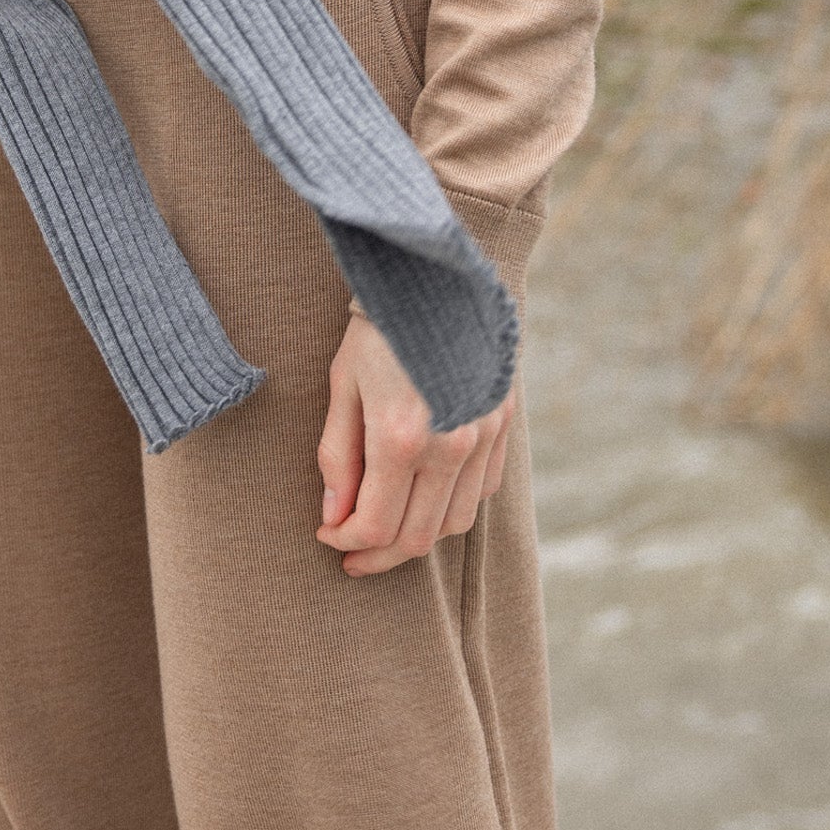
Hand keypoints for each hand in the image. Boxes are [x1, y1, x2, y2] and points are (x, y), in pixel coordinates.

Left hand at [315, 312, 510, 576]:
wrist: (439, 274)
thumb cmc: (379, 328)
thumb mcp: (343, 386)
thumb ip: (337, 456)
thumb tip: (334, 516)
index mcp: (401, 438)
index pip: (374, 524)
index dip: (345, 540)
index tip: (326, 535)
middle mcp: (450, 446)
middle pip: (417, 537)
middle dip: (378, 554)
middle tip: (351, 554)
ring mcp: (483, 437)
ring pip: (454, 524)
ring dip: (417, 537)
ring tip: (387, 529)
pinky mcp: (502, 425)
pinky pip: (482, 492)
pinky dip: (451, 507)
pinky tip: (424, 497)